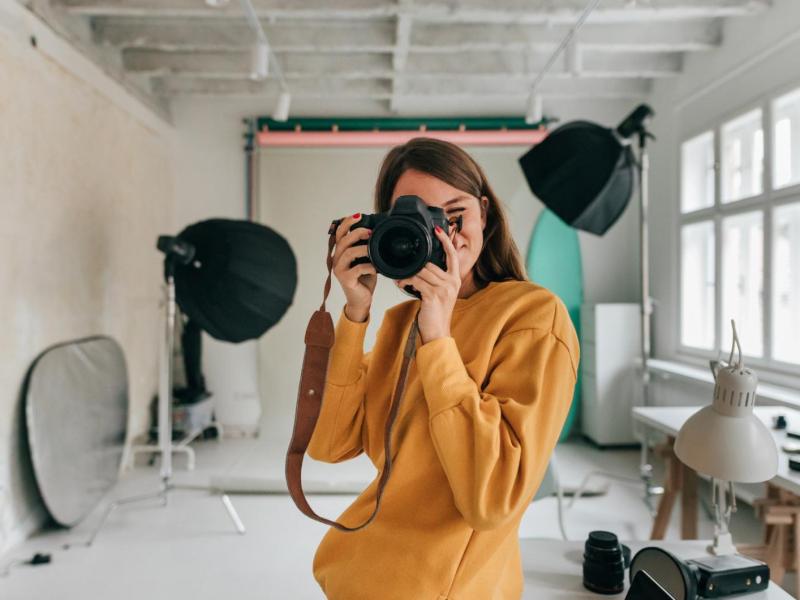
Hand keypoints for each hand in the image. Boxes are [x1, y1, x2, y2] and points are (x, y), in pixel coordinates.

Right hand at [332, 213, 375, 321]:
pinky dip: (369, 266)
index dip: (347, 222)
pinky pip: (357, 269)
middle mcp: (337, 259)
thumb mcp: (365, 260)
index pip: (339, 233)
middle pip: (343, 240)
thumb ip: (365, 247)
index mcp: (341, 252)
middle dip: (357, 233)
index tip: (359, 215)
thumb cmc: (364, 279)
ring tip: (374, 249)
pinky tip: (376, 268)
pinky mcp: (346, 279)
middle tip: (370, 232)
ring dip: (363, 249)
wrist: (362, 300)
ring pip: (348, 253)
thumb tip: (375, 232)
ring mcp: (339, 270)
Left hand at [395, 226, 460, 343]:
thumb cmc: (435, 313)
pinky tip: (401, 284)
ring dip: (407, 274)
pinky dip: (406, 281)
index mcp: (455, 279)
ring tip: (400, 278)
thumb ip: (434, 279)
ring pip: (422, 270)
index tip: (438, 228)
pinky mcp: (434, 295)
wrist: (437, 333)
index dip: (446, 240)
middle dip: (414, 265)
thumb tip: (420, 268)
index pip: (452, 255)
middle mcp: (452, 282)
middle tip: (402, 268)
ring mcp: (444, 288)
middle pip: (431, 263)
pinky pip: (416, 280)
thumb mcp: (439, 293)